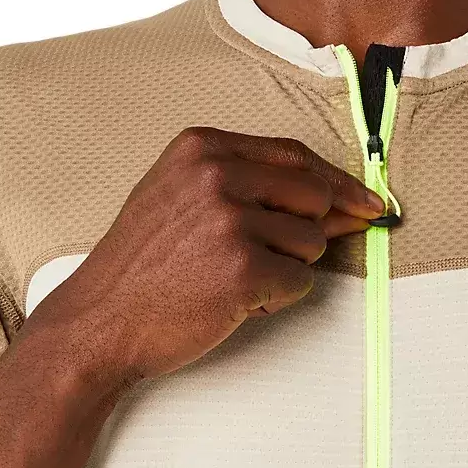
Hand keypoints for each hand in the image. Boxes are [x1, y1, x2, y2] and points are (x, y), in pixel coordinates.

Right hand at [22, 126, 383, 383]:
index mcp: (203, 147)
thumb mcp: (184, 198)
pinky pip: (301, 281)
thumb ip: (256, 187)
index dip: (338, 182)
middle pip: (314, 195)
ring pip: (312, 241)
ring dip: (285, 267)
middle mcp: (217, 174)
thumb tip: (346, 202)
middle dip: (308, 230)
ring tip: (231, 277)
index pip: (295, 155)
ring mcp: (229, 220)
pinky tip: (234, 300)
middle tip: (268, 255)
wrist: (98, 320)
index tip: (368, 202)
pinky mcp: (242, 268)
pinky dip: (277, 297)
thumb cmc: (145, 264)